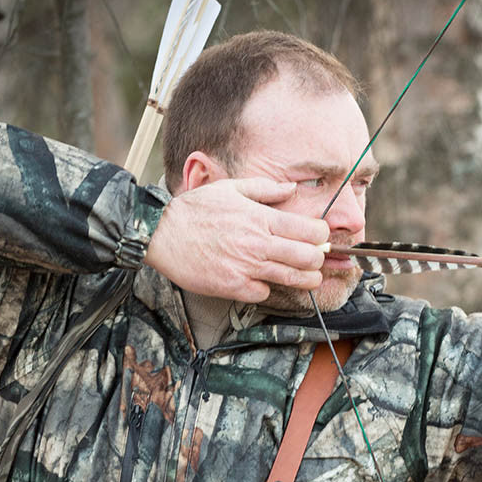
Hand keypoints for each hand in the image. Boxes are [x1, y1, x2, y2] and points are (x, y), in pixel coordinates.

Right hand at [144, 178, 329, 301]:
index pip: (311, 230)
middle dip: (318, 259)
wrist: (160, 233)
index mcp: (261, 218)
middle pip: (309, 257)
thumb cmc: (194, 210)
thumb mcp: (230, 189)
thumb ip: (264, 189)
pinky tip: (260, 281)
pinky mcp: (233, 286)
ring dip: (304, 279)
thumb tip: (291, 188)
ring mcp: (246, 267)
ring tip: (305, 276)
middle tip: (314, 259)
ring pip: (293, 279)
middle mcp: (258, 243)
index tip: (317, 238)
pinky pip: (263, 293)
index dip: (321, 235)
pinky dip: (265, 289)